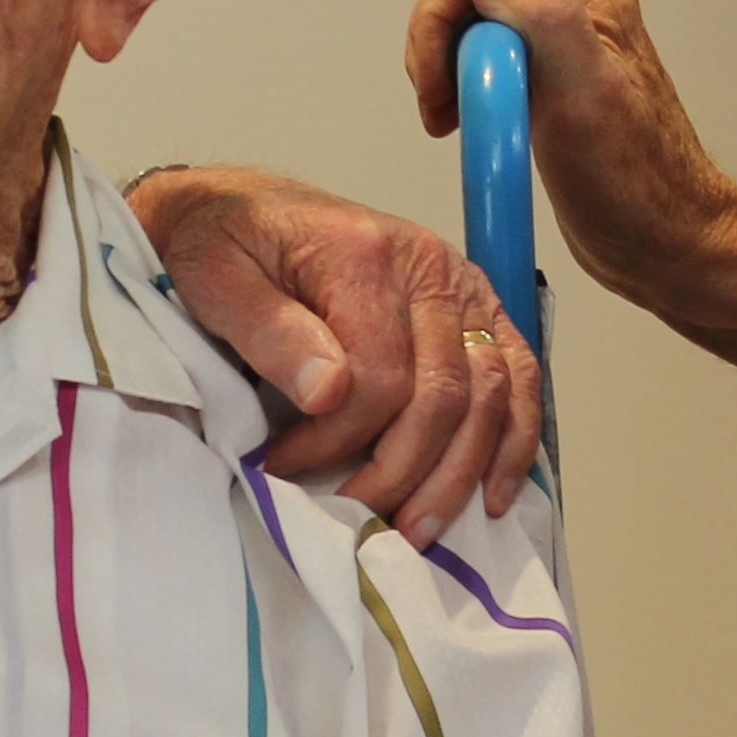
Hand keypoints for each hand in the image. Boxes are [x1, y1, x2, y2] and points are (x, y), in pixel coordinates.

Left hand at [129, 164, 538, 542]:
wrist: (235, 207)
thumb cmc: (222, 245)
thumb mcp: (216, 277)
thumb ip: (270, 331)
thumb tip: (330, 393)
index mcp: (367, 255)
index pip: (380, 377)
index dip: (335, 440)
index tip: (283, 468)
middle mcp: (430, 265)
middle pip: (443, 394)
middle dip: (402, 471)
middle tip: (356, 518)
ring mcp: (462, 285)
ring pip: (490, 394)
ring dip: (460, 473)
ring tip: (418, 530)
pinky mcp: (476, 306)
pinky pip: (520, 376)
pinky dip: (514, 440)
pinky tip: (492, 492)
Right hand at [403, 0, 736, 310]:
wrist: (666, 244)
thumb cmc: (633, 186)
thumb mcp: (583, 94)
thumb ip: (543, 15)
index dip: (439, 16)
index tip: (438, 82)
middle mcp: (572, 12)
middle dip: (437, 47)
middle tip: (443, 110)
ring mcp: (560, 49)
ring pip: (471, 31)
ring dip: (444, 72)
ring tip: (450, 124)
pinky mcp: (548, 85)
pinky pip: (485, 65)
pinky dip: (463, 92)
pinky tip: (469, 129)